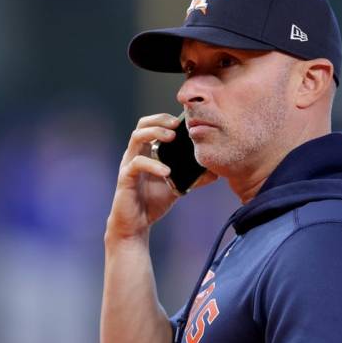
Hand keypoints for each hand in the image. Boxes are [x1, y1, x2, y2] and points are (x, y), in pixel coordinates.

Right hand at [106, 114, 216, 242]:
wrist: (136, 224)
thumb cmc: (153, 202)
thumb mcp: (177, 187)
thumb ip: (193, 178)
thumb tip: (216, 172)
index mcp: (147, 152)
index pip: (152, 125)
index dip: (166, 118)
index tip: (184, 120)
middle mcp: (135, 153)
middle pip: (142, 124)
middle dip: (160, 120)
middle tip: (177, 125)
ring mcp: (128, 164)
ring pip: (136, 137)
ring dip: (154, 133)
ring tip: (171, 138)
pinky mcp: (125, 178)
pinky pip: (137, 164)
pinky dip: (153, 165)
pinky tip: (167, 171)